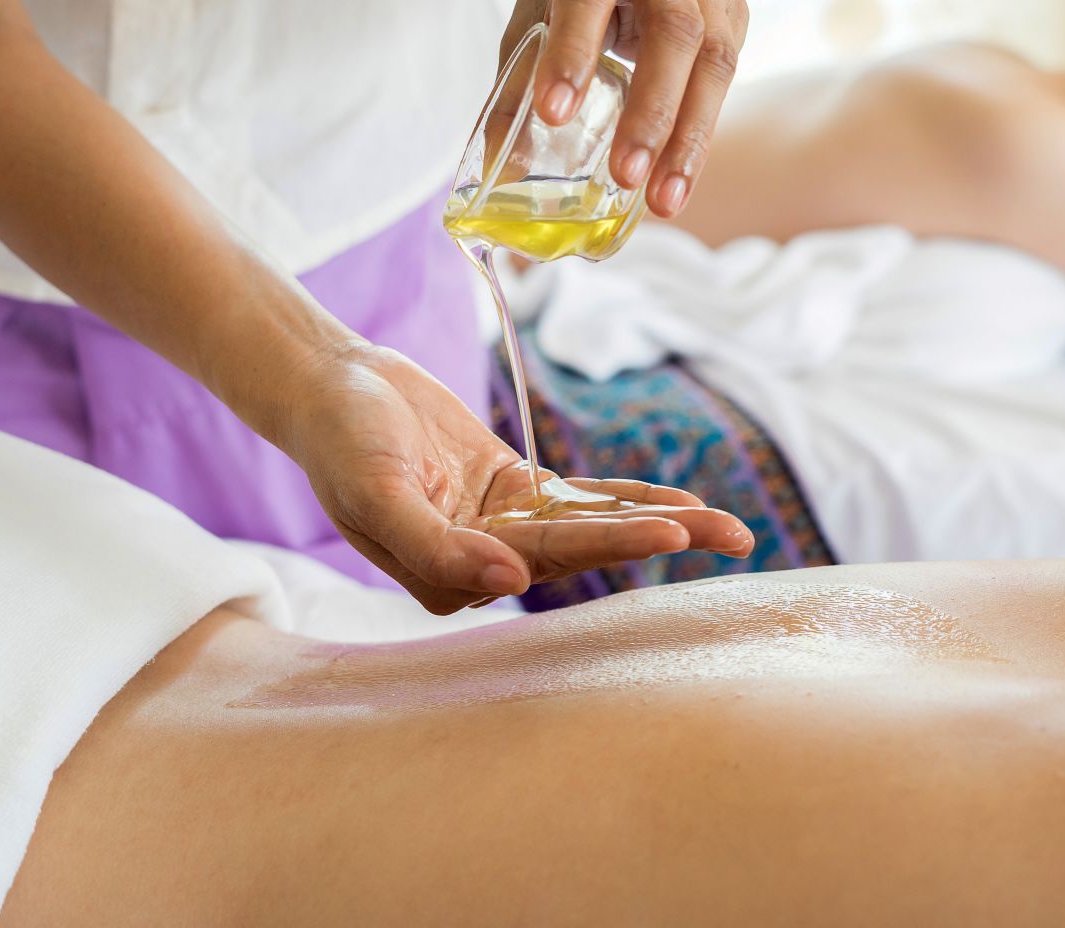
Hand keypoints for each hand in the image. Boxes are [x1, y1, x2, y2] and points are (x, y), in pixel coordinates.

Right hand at [279, 343, 753, 614]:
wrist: (330, 385)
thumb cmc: (341, 440)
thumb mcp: (376, 492)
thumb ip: (435, 546)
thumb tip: (508, 585)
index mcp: (450, 576)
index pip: (544, 562)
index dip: (610, 546)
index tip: (670, 532)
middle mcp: (484, 561)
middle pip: (585, 551)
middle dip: (659, 541)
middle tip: (734, 536)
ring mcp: (503, 526)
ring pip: (593, 527)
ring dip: (660, 523)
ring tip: (731, 528)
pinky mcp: (513, 490)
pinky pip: (582, 498)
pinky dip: (629, 498)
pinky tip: (683, 503)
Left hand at [502, 0, 748, 217]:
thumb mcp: (542, 16)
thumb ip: (522, 82)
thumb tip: (502, 165)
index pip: (587, 3)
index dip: (572, 56)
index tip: (554, 112)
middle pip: (673, 35)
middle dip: (652, 112)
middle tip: (627, 176)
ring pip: (715, 61)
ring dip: (690, 139)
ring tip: (664, 200)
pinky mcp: (733, 18)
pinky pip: (723, 78)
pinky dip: (700, 132)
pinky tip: (679, 176)